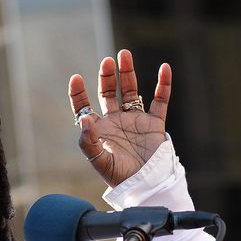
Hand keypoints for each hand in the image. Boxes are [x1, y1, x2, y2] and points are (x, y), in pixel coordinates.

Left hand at [68, 49, 169, 186]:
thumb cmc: (120, 177)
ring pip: (131, 91)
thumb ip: (89, 142)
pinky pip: (160, 100)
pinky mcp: (154, 123)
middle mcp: (116, 121)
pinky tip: (164, 68)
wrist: (147, 186)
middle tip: (107, 61)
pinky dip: (163, 84)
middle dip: (107, 76)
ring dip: (128, 73)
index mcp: (99, 129)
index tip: (76, 78)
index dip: (78, 93)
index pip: (85, 106)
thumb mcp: (99, 162)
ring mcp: (136, 120)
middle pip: (108, 92)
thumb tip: (85, 118)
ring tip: (124, 55)